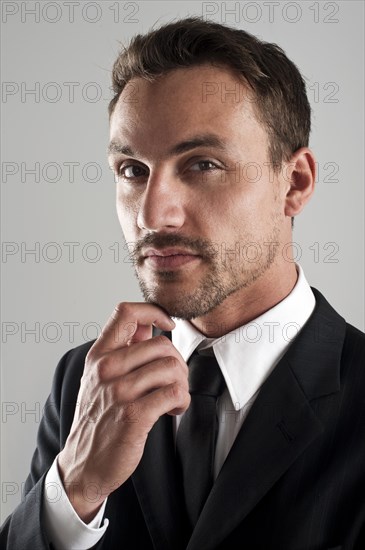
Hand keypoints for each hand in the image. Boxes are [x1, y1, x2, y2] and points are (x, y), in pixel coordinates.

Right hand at [57, 302, 189, 521]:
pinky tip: (173, 409)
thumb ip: (123, 350)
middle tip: (174, 380)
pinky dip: (182, 400)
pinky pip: (175, 392)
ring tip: (174, 397)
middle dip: (178, 362)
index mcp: (99, 356)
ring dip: (182, 383)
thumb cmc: (97, 419)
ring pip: (171, 367)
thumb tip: (148, 326)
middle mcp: (106, 369)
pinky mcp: (134, 415)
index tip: (169, 324)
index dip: (154, 311)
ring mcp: (119, 392)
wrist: (84, 464)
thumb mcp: (100, 378)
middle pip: (161, 343)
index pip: (126, 312)